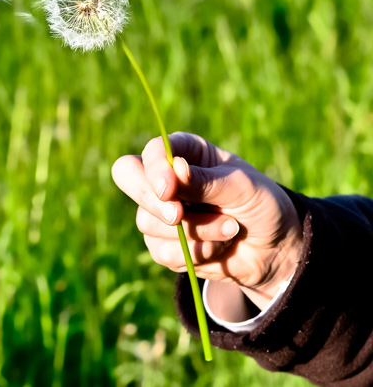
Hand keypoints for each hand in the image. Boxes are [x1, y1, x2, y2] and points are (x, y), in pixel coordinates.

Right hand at [112, 132, 303, 310]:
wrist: (277, 250)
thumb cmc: (263, 206)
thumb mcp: (242, 188)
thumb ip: (204, 181)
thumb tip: (173, 168)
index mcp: (184, 153)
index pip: (151, 153)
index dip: (153, 169)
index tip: (168, 190)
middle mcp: (166, 179)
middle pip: (128, 178)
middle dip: (152, 201)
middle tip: (178, 217)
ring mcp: (161, 212)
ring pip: (147, 222)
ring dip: (194, 232)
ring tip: (230, 230)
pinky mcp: (164, 244)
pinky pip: (161, 251)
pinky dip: (194, 254)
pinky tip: (220, 248)